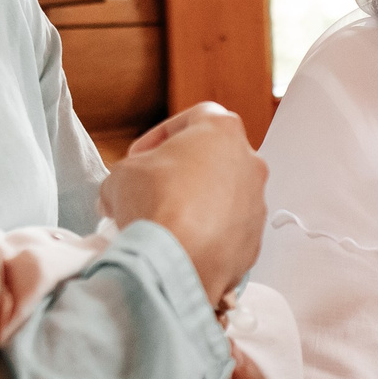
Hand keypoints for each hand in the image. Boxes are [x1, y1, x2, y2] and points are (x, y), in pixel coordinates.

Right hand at [101, 103, 267, 302]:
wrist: (176, 260)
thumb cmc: (157, 206)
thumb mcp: (122, 173)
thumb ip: (128, 173)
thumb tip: (122, 192)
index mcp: (223, 131)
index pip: (194, 118)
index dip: (160, 136)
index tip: (141, 155)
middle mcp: (249, 163)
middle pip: (212, 160)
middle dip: (180, 173)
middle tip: (151, 190)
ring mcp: (255, 204)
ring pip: (223, 198)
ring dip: (195, 205)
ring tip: (162, 222)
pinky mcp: (253, 241)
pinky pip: (226, 232)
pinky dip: (205, 236)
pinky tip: (178, 245)